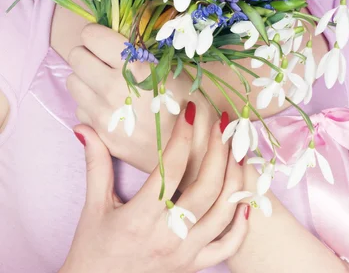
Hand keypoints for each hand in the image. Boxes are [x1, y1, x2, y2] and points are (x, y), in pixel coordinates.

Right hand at [61, 104, 248, 272]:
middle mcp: (167, 237)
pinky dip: (241, 223)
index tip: (189, 110)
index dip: (182, 136)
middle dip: (218, 151)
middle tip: (222, 123)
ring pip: (223, 213)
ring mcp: (184, 254)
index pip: (170, 169)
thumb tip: (83, 128)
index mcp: (140, 218)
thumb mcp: (93, 206)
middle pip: (206, 188)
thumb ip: (96, 164)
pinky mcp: (193, 266)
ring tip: (238, 149)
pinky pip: (227, 247)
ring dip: (236, 178)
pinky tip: (244, 198)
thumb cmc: (93, 248)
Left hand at [66, 23, 217, 189]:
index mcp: (133, 66)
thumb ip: (140, 51)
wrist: (194, 152)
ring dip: (85, 79)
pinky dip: (90, 104)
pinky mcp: (101, 135)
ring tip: (105, 82)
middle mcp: (112, 89)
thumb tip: (114, 37)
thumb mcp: (171, 67)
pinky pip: (80, 109)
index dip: (97, 34)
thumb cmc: (190, 102)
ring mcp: (103, 115)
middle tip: (104, 60)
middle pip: (76, 57)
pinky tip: (110, 106)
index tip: (106, 39)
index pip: (90, 36)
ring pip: (72, 83)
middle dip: (88, 54)